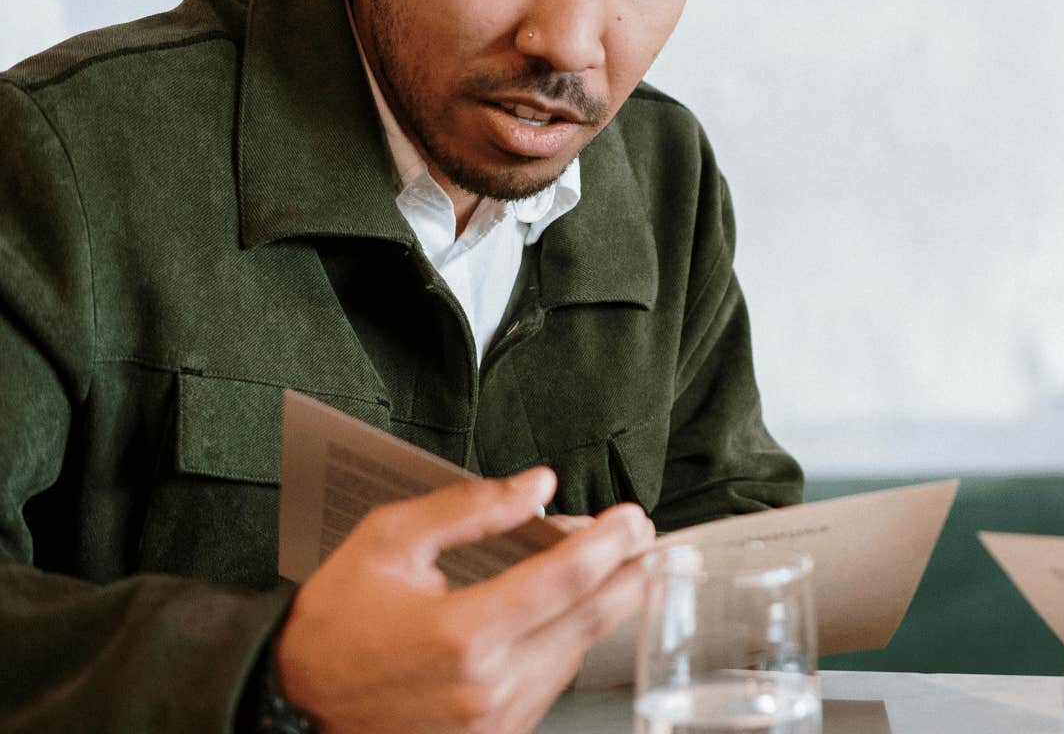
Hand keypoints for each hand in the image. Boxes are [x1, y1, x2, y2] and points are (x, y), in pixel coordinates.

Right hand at [277, 467, 655, 733]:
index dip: (609, 544)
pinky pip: (547, 687)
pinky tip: (565, 616)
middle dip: (627, 574)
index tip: (633, 518)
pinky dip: (563, 646)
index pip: (564, 581)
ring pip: (571, 656)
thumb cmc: (332, 622)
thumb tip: (536, 485)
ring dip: (598, 611)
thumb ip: (468, 508)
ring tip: (609, 568)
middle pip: (585, 622)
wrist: (289, 704)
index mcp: (462, 634)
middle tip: (644, 539)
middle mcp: (485, 687)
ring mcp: (490, 723)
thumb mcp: (387, 542)